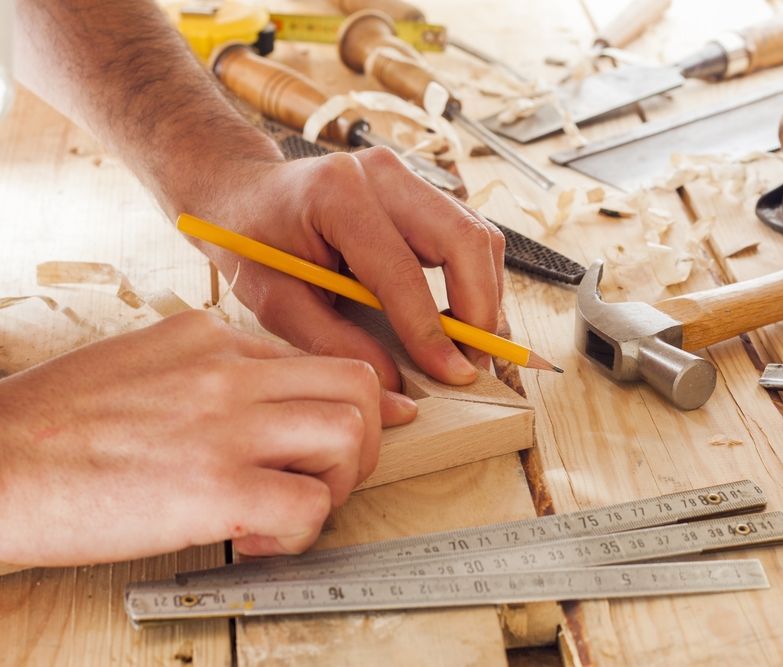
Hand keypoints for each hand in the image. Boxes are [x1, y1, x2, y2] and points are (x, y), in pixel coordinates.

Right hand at [0, 310, 415, 566]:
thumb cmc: (55, 425)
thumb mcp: (139, 363)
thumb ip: (204, 372)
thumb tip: (259, 398)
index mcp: (211, 339)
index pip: (317, 360)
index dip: (352, 401)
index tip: (375, 422)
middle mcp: (229, 371)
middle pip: (358, 384)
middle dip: (366, 435)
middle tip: (331, 474)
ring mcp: (227, 425)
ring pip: (352, 434)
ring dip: (339, 483)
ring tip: (293, 507)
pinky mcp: (215, 488)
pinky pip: (310, 505)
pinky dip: (300, 532)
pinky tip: (256, 540)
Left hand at [188, 147, 505, 390]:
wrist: (244, 192)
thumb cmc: (252, 243)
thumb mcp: (276, 300)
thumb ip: (332, 341)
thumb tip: (395, 383)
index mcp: (337, 195)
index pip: (402, 270)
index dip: (432, 330)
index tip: (453, 374)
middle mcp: (383, 173)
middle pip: (465, 238)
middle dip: (480, 309)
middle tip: (474, 363)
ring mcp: (408, 176)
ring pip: (479, 236)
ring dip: (484, 296)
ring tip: (469, 347)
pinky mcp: (422, 191)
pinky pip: (469, 235)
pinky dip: (475, 281)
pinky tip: (459, 319)